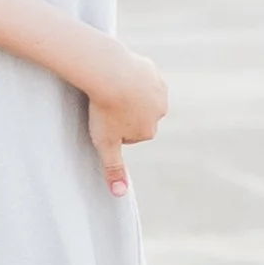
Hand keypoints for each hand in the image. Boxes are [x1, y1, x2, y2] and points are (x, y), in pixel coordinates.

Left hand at [82, 42, 167, 194]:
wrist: (109, 72)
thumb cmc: (105, 109)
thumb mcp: (105, 144)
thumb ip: (113, 169)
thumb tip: (120, 195)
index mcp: (149, 131)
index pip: (131, 134)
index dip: (114, 128)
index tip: (104, 120)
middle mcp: (160, 111)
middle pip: (138, 115)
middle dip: (124, 111)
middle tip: (105, 104)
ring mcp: (158, 90)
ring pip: (140, 94)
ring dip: (128, 93)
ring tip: (111, 89)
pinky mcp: (152, 70)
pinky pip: (139, 74)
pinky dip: (129, 75)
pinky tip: (117, 74)